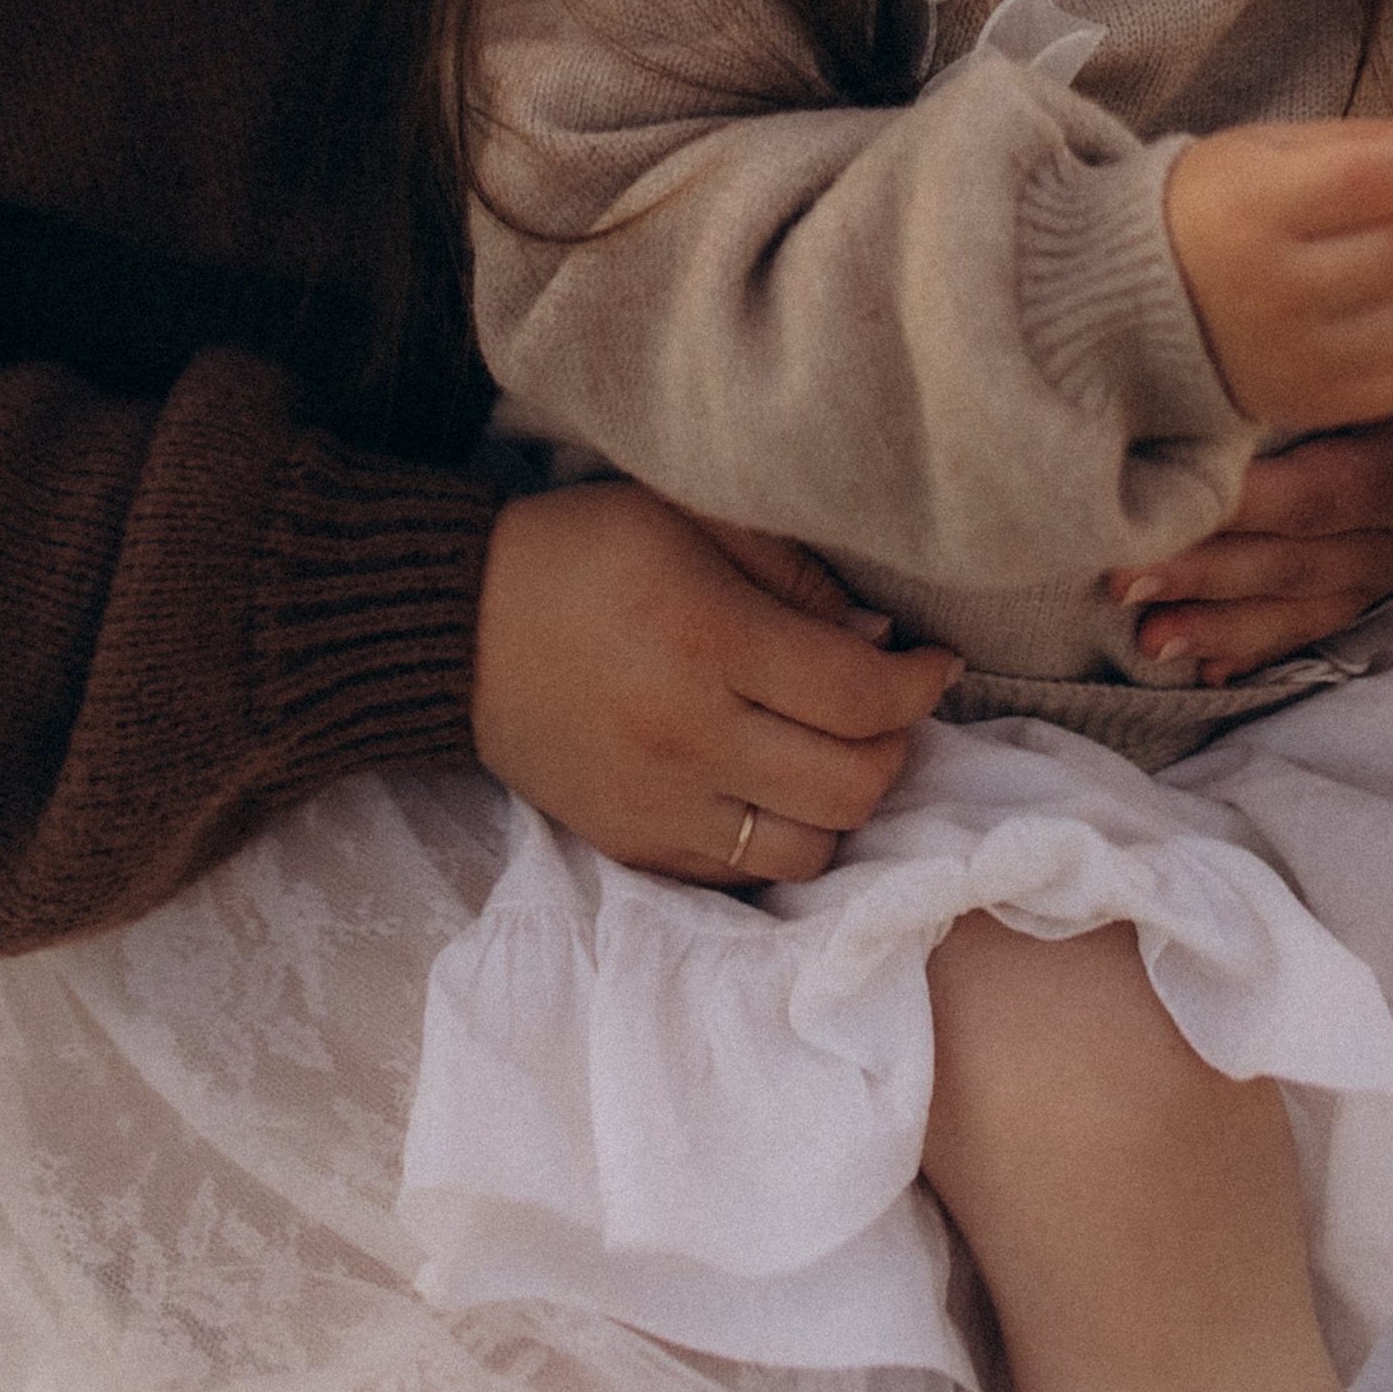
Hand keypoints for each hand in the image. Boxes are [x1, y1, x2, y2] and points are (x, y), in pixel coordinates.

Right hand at [471, 482, 957, 887]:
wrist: (457, 629)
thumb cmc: (586, 551)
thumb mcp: (691, 516)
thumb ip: (796, 577)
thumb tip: (879, 647)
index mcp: (710, 639)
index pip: (860, 695)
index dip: (921, 683)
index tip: (935, 661)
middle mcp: (689, 736)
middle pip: (852, 785)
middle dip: (896, 746)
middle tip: (887, 706)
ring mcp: (659, 806)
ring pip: (809, 850)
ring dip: (844, 804)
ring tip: (833, 751)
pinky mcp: (632, 847)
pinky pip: (742, 875)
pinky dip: (779, 838)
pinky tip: (774, 785)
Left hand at [1108, 369, 1392, 679]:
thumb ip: (1330, 371)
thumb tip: (1236, 351)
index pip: (1309, 496)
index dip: (1235, 510)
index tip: (1158, 509)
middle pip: (1292, 562)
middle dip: (1203, 577)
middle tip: (1121, 582)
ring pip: (1300, 609)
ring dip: (1221, 628)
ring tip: (1150, 643)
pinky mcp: (1382, 591)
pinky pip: (1317, 630)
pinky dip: (1262, 651)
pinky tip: (1210, 674)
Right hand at [1163, 109, 1392, 436]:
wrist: (1126, 300)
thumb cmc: (1205, 208)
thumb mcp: (1263, 152)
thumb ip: (1355, 140)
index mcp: (1253, 208)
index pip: (1369, 180)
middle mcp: (1271, 289)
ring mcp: (1290, 356)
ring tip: (1381, 257)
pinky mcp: (1303, 404)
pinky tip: (1371, 312)